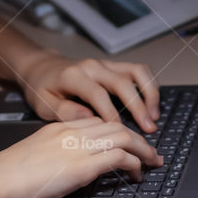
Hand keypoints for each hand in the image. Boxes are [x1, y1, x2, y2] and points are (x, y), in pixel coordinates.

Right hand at [0, 117, 164, 197]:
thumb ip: (58, 155)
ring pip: (124, 137)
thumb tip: (73, 170)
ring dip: (143, 150)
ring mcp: (77, 147)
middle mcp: (71, 132)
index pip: (100, 121)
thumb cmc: (8, 175)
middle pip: (116, 126)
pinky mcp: (81, 166)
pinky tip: (137, 175)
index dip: (120, 132)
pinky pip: (118, 157)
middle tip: (152, 153)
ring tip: (152, 162)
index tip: (130, 143)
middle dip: (139, 138)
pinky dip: (133, 164)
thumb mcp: (37, 156)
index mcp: (60, 127)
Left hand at [16, 50, 161, 131]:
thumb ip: (64, 111)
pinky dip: (149, 85)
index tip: (121, 133)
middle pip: (122, 82)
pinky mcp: (113, 66)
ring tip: (154, 116)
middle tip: (148, 129)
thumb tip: (89, 118)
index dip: (111, 113)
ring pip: (136, 72)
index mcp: (74, 76)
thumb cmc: (43, 88)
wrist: (42, 67)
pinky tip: (152, 103)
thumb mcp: (43, 103)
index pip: (97, 94)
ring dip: (149, 93)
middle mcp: (92, 67)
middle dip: (138, 106)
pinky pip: (137, 70)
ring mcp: (105, 64)